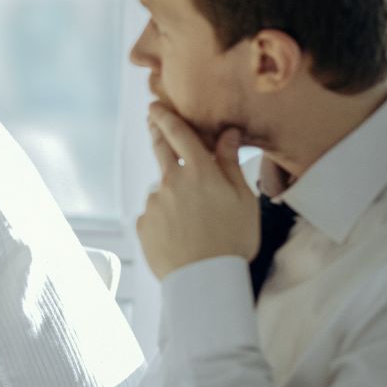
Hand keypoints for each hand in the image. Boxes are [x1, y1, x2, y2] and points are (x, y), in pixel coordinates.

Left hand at [135, 104, 259, 280]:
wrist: (205, 280)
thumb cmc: (233, 239)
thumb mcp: (243, 200)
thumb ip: (230, 163)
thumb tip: (227, 133)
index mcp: (199, 172)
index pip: (178, 134)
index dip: (166, 117)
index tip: (156, 106)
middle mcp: (171, 182)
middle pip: (160, 150)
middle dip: (156, 133)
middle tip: (152, 122)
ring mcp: (154, 203)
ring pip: (162, 190)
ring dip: (172, 194)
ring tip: (194, 221)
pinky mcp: (143, 224)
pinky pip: (154, 215)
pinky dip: (165, 220)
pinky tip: (180, 236)